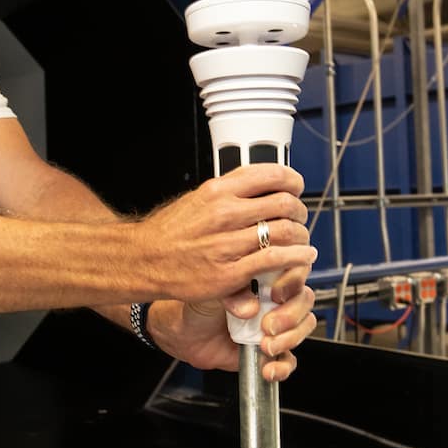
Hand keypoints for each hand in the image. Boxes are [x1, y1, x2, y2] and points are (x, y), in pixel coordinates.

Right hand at [135, 164, 315, 304]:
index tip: (296, 187)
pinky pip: (275, 259)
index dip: (293, 181)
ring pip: (285, 231)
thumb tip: (258, 183)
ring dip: (301, 236)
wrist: (145, 260)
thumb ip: (229, 191)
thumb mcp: (197, 198)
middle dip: (300, 211)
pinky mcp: (230, 273)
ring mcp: (227, 244)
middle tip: (299, 218)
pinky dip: (297, 257)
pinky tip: (302, 257)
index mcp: (218, 191)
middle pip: (283, 203)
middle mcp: (224, 213)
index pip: (271, 174)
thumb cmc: (170, 232)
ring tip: (301, 240)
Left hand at [150, 264, 316, 381]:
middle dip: (290, 315)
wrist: (186, 334)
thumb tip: (250, 307)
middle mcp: (274, 299)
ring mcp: (276, 324)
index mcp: (264, 277)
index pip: (294, 270)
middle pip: (303, 300)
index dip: (291, 280)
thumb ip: (232, 292)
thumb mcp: (213, 290)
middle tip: (267, 325)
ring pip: (303, 327)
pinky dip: (283, 366)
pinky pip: (289, 359)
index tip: (275, 292)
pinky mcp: (272, 350)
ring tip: (265, 345)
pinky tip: (268, 368)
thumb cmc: (199, 304)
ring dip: (289, 339)